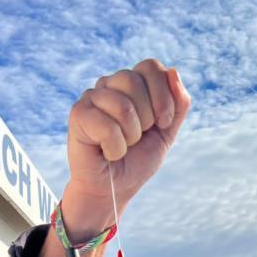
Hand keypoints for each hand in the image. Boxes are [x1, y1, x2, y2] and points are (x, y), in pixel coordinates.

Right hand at [63, 60, 190, 238]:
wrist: (114, 189)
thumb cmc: (137, 161)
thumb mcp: (166, 134)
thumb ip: (178, 105)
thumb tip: (174, 72)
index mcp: (132, 85)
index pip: (151, 66)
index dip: (163, 96)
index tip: (163, 123)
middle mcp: (110, 85)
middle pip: (134, 80)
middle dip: (147, 118)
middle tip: (138, 138)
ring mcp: (92, 97)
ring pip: (122, 104)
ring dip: (130, 135)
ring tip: (123, 146)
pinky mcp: (78, 114)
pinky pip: (106, 125)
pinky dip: (115, 147)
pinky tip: (108, 153)